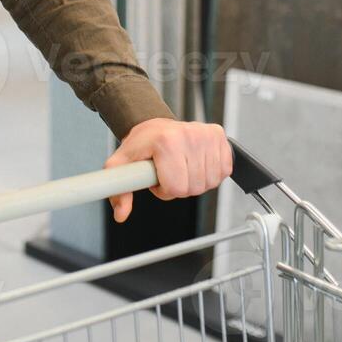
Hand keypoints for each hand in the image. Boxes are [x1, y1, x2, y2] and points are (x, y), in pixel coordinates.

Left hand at [104, 119, 231, 222]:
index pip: (176, 188)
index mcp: (166, 141)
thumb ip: (119, 189)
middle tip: (169, 172)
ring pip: (209, 183)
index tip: (157, 178)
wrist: (157, 126)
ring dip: (194, 181)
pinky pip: (223, 172)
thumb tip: (121, 215)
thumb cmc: (143, 144)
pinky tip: (196, 162)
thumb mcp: (122, 164)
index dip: (164, 190)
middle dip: (179, 186)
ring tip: (181, 166)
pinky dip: (210, 173)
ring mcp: (207, 135)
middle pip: (194, 188)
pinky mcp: (220, 136)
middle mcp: (189, 135)